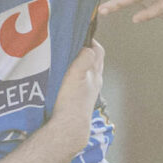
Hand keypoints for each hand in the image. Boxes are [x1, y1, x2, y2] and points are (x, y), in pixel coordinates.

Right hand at [40, 41, 105, 155]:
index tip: (79, 35)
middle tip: (72, 45)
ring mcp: (89, 93)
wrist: (69, 128)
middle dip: (86, 51)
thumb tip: (87, 47)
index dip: (90, 40)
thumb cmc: (71, 101)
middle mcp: (95, 82)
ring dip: (81, 66)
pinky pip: (80, 85)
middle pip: (94, 61)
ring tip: (67, 60)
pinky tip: (65, 80)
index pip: (98, 51)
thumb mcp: (76, 75)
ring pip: (88, 74)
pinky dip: (75, 78)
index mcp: (95, 73)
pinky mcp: (80, 102)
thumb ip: (84, 59)